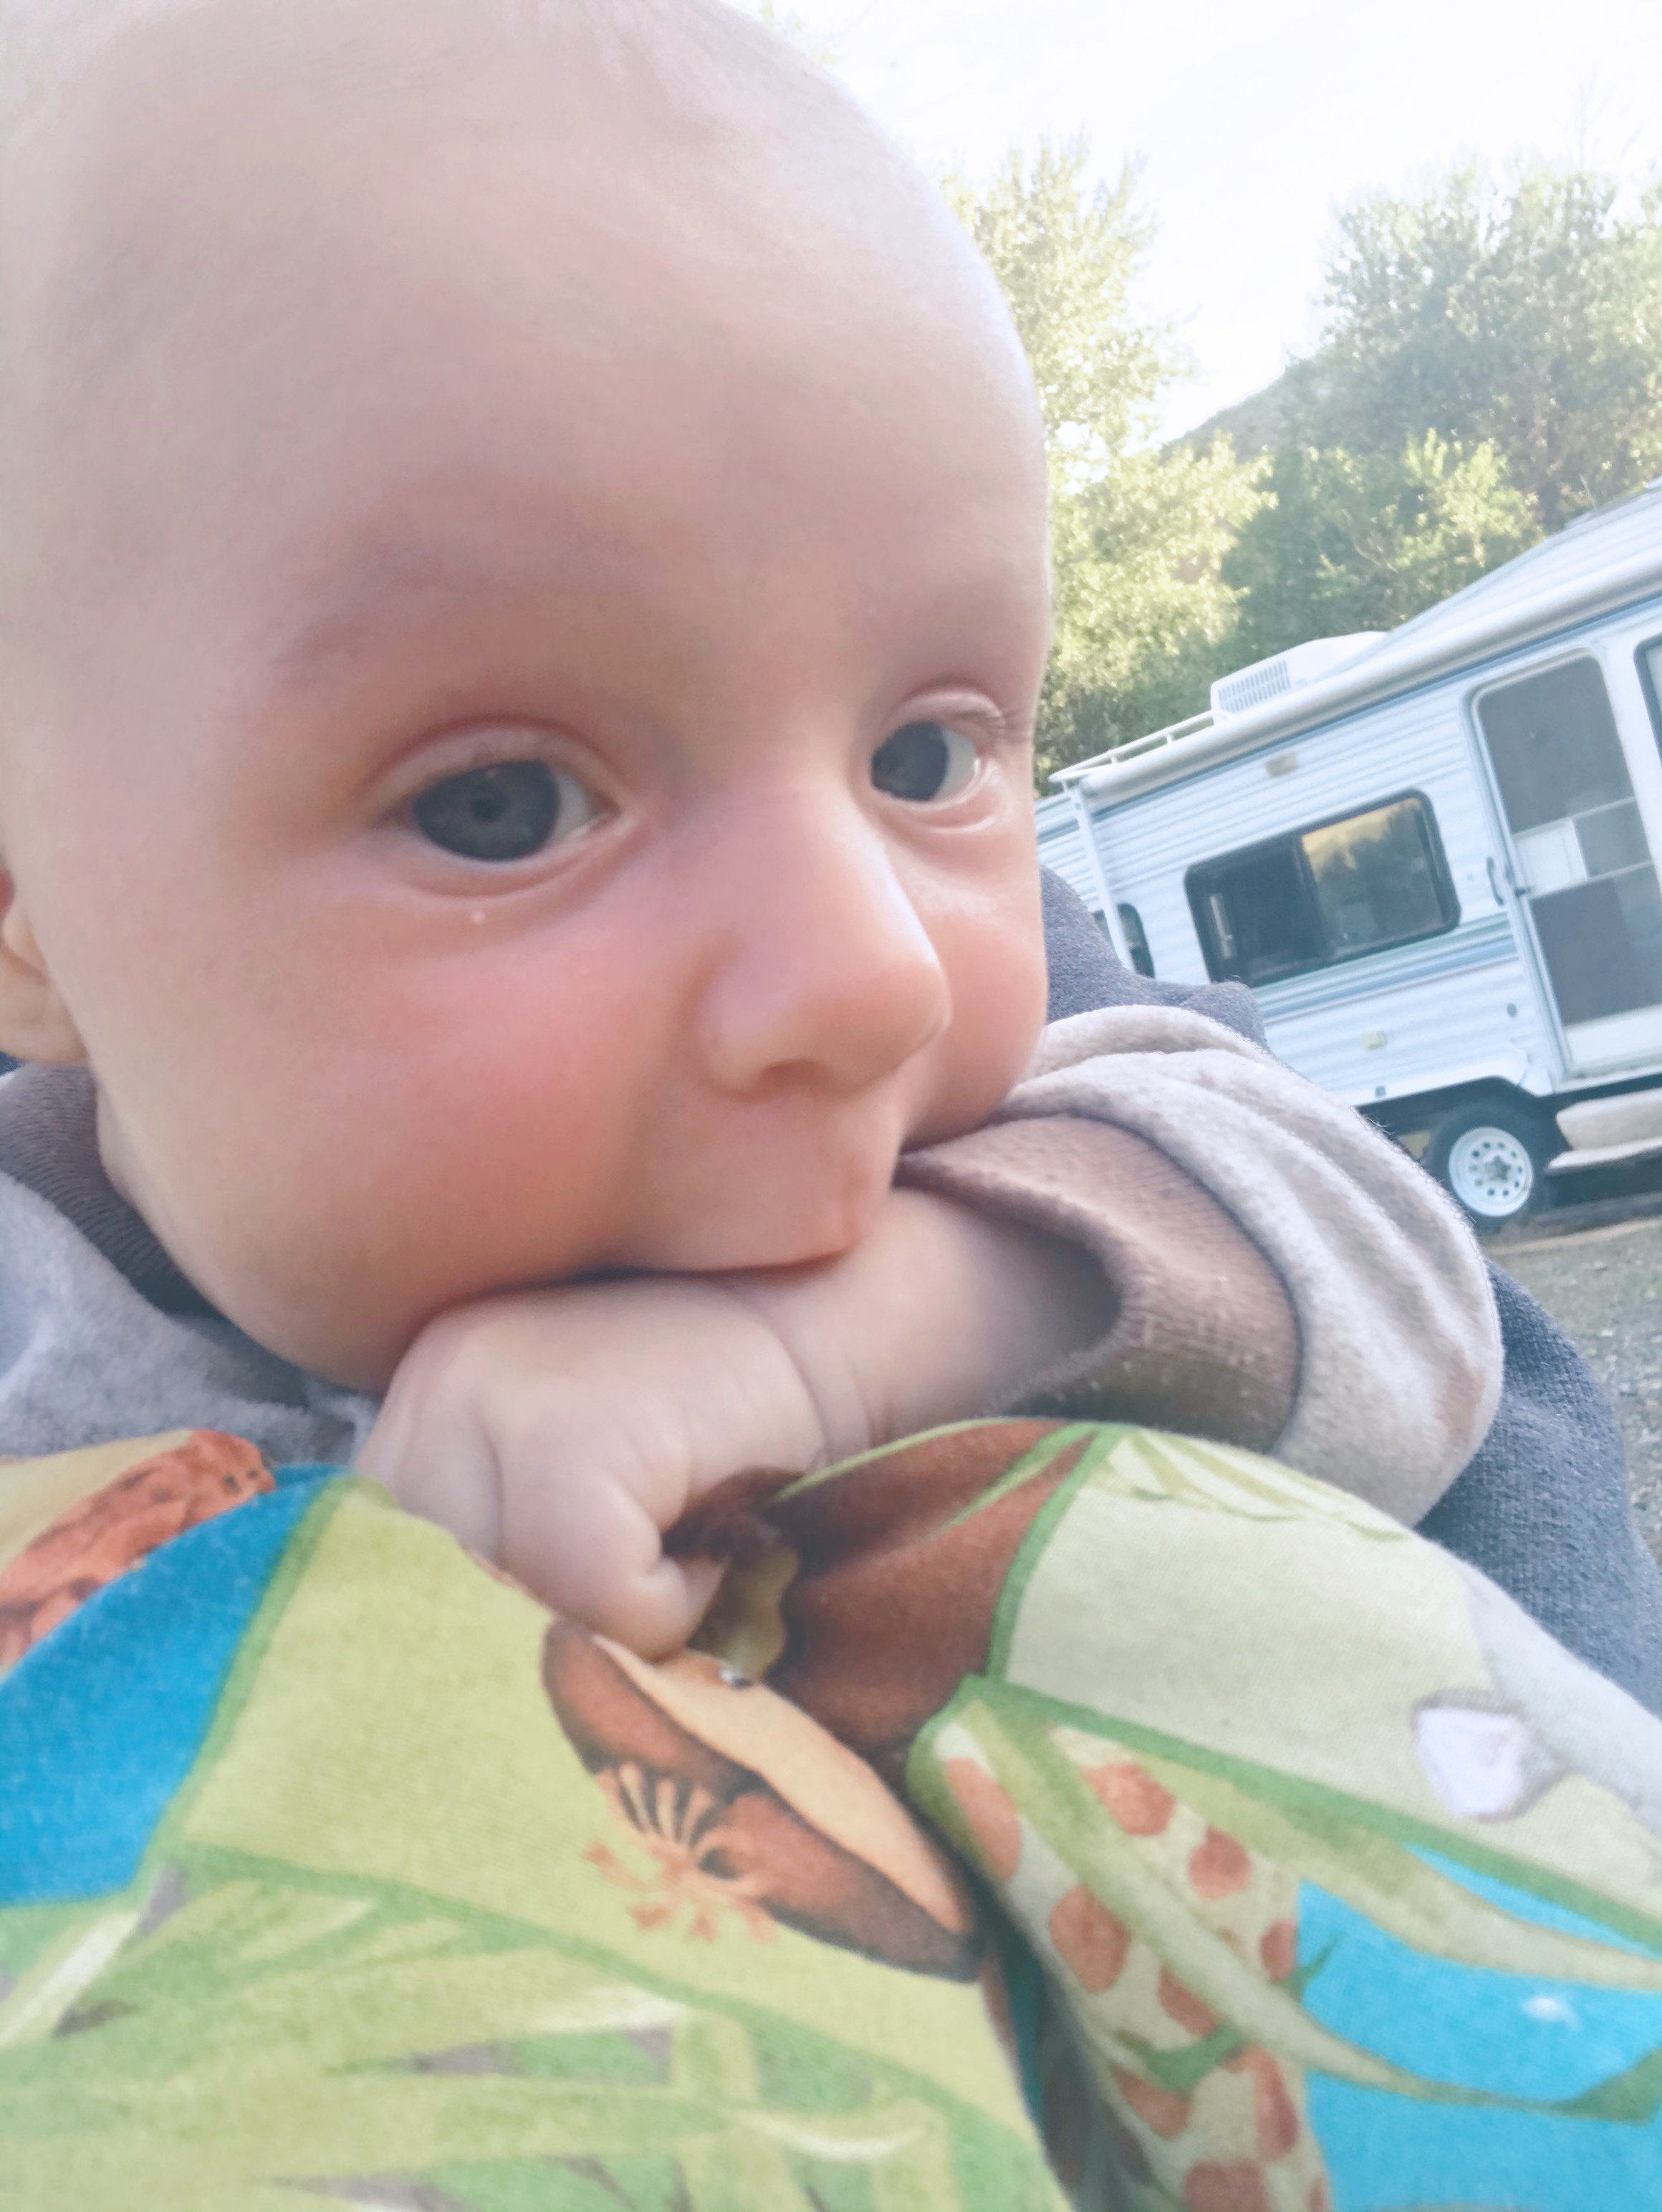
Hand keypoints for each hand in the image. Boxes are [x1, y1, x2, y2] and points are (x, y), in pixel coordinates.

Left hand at [362, 1189, 1112, 1655]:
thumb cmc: (724, 1436)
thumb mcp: (578, 1495)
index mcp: (421, 1405)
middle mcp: (433, 1390)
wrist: (845, 1327)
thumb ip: (501, 1557)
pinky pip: (582, 1600)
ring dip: (588, 1629)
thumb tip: (450, 1707)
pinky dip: (659, 1611)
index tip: (536, 1664)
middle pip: (420, 1600)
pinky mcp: (565, 1441)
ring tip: (675, 1575)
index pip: (376, 1575)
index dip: (455, 1639)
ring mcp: (489, 1404)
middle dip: (509, 1650)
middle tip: (612, 1644)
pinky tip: (713, 1553)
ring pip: (492, 1610)